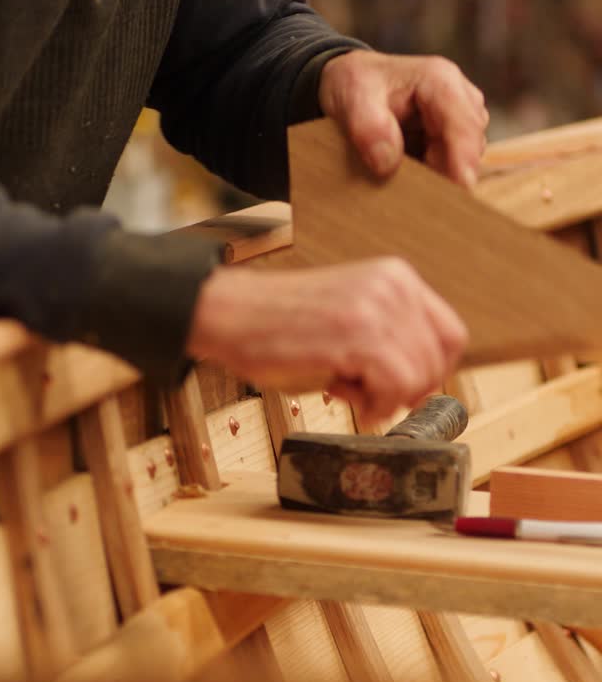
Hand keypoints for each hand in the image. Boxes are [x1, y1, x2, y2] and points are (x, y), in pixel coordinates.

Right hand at [187, 259, 467, 424]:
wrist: (230, 313)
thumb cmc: (279, 323)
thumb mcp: (350, 313)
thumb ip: (389, 335)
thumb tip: (421, 382)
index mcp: (395, 276)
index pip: (450, 333)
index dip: (432, 371)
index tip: (405, 388)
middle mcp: (393, 286)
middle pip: (438, 360)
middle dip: (406, 390)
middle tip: (367, 393)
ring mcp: (377, 308)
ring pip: (419, 377)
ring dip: (386, 399)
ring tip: (347, 391)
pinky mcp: (357, 334)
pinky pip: (396, 386)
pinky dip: (375, 405)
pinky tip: (343, 395)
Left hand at [318, 50, 488, 186]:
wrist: (353, 85)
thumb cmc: (356, 83)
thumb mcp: (351, 94)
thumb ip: (367, 125)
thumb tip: (388, 161)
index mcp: (439, 81)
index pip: (463, 122)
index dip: (465, 157)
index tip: (460, 187)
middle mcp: (458, 99)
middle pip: (470, 146)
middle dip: (447, 173)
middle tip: (415, 196)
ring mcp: (458, 121)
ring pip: (464, 161)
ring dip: (437, 177)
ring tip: (403, 183)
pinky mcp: (452, 141)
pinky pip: (451, 167)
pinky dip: (432, 179)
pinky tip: (409, 182)